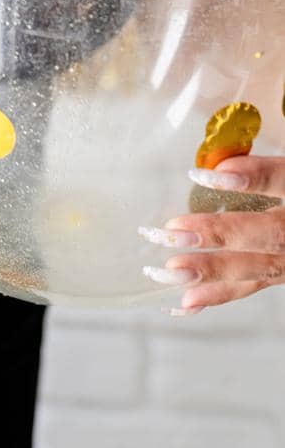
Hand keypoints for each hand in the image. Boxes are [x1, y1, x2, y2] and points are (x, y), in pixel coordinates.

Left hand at [138, 155, 284, 312]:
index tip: (202, 174)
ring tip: (173, 270)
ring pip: (260, 268)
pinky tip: (187, 299)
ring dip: (214, 271)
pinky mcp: (280, 273)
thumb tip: (221, 148)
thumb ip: (264, 162)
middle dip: (220, 234)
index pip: (284, 180)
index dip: (252, 177)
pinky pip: (253, 286)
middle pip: (270, 234)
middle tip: (174, 233)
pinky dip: (219, 294)